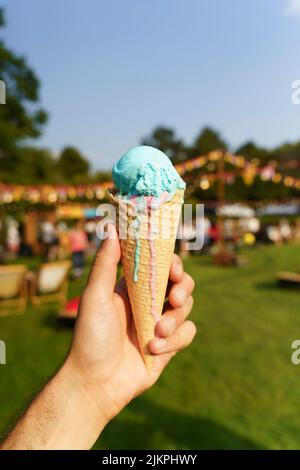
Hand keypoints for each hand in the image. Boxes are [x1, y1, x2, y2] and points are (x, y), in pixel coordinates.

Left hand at [66, 223, 195, 422]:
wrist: (95, 382)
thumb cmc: (89, 337)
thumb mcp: (94, 296)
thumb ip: (105, 263)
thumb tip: (111, 227)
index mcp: (134, 287)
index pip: (161, 265)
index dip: (172, 263)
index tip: (173, 267)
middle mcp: (149, 302)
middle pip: (181, 284)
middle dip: (183, 289)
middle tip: (173, 299)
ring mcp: (161, 323)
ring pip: (187, 308)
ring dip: (174, 320)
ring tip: (156, 333)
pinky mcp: (169, 345)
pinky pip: (188, 333)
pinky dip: (175, 340)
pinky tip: (154, 349)